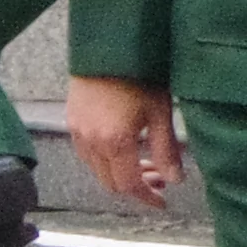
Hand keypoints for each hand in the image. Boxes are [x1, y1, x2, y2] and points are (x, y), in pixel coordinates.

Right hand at [68, 74, 186, 210]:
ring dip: (121, 173)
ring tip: (146, 162)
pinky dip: (106, 160)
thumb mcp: (160, 113)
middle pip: (111, 183)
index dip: (147, 197)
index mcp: (114, 142)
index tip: (162, 201)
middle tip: (160, 179)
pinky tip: (124, 148)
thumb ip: (167, 150)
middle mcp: (91, 142)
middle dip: (137, 186)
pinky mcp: (71, 121)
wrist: (108, 45)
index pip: (129, 185)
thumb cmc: (138, 75)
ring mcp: (77, 132)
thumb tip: (176, 179)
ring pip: (97, 170)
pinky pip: (87, 154)